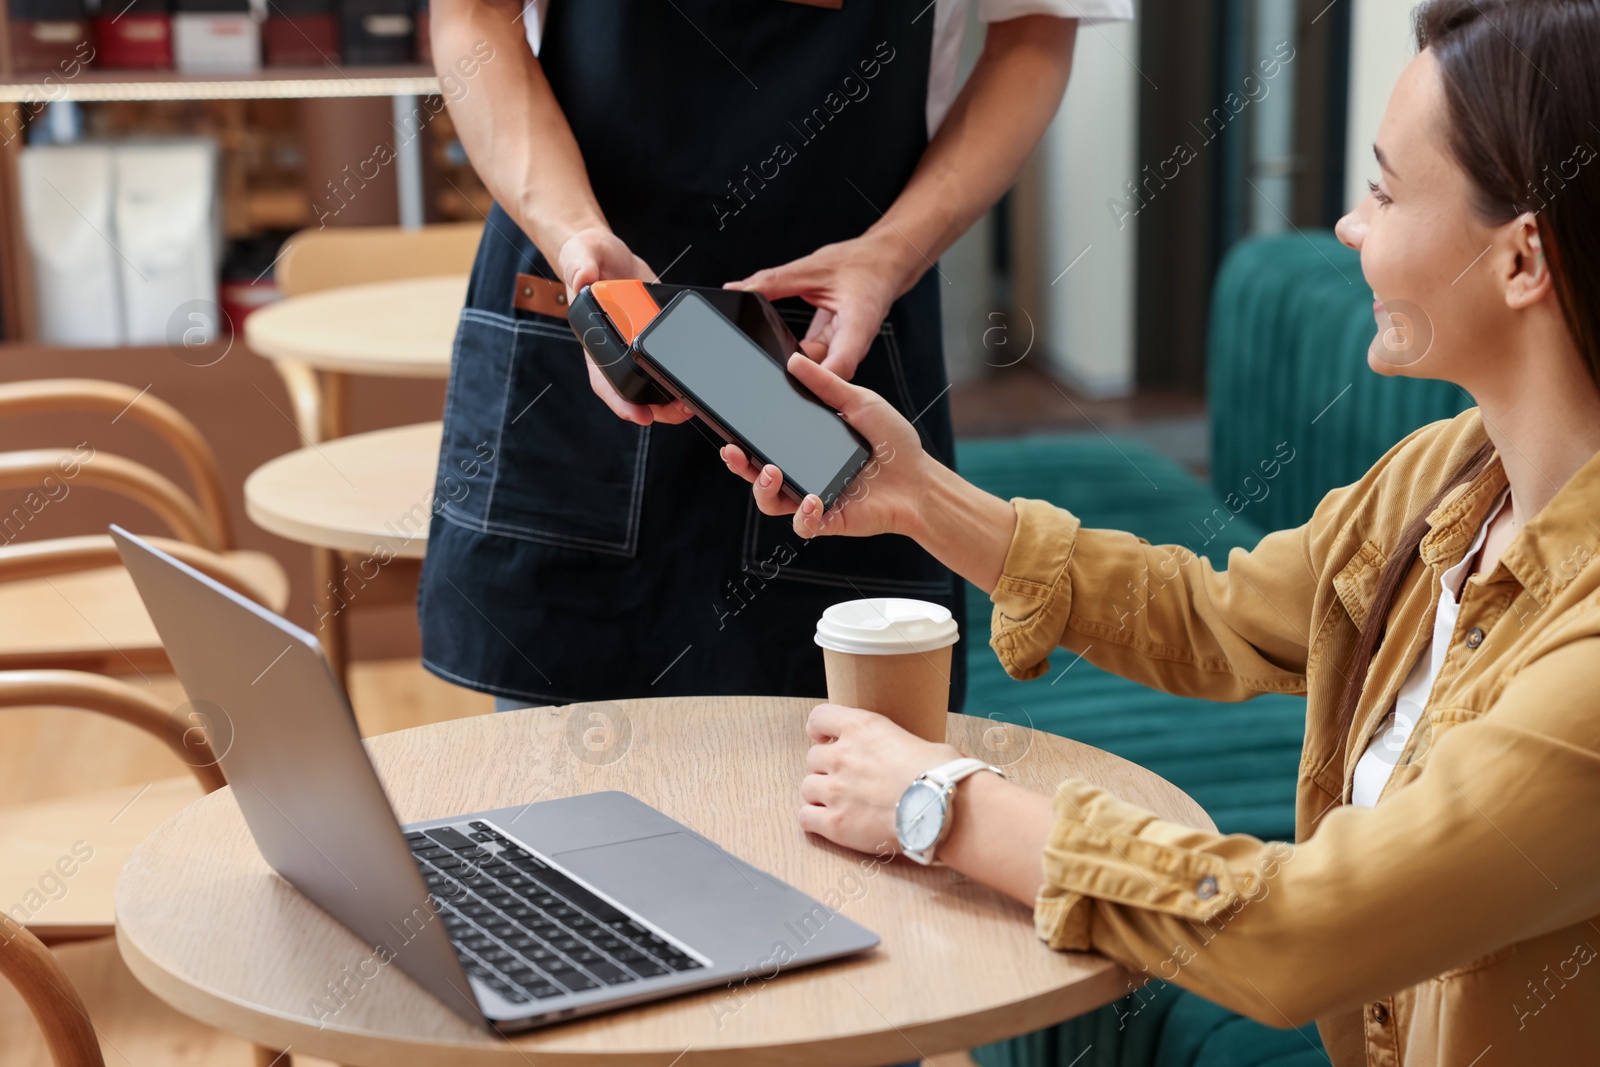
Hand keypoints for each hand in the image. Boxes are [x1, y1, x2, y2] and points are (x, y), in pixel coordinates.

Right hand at [556, 227, 691, 425]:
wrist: (607, 255)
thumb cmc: (587, 259)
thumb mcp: (581, 256)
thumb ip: (580, 266)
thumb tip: (584, 279)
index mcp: (595, 342)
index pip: (603, 381)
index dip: (620, 402)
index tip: (640, 415)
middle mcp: (616, 352)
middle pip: (635, 392)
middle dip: (657, 409)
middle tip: (680, 411)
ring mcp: (636, 348)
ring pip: (654, 384)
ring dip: (673, 399)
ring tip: (692, 404)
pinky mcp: (656, 337)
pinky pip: (669, 362)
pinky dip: (682, 374)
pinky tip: (699, 379)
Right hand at [719, 352, 929, 539]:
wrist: (921, 480)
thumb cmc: (892, 443)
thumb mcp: (860, 403)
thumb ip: (827, 385)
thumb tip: (794, 361)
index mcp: (806, 448)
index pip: (765, 445)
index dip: (743, 441)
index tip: (729, 430)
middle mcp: (804, 474)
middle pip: (758, 475)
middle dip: (740, 466)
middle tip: (735, 452)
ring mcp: (814, 499)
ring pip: (772, 503)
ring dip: (764, 490)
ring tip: (772, 472)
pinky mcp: (830, 520)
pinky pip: (805, 525)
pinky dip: (803, 515)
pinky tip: (813, 499)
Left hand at [727, 230, 915, 380]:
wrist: (885, 263)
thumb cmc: (860, 264)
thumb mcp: (812, 267)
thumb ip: (774, 280)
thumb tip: (737, 289)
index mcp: (859, 324)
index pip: (841, 365)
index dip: (817, 376)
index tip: (791, 370)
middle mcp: (856, 343)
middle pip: (828, 375)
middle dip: (800, 378)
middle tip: (767, 372)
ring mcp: (847, 348)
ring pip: (819, 371)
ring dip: (796, 368)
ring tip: (770, 357)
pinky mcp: (837, 347)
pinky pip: (815, 360)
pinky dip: (797, 356)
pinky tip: (781, 348)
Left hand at [799, 703, 962, 855]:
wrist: (943, 808)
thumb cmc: (943, 774)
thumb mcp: (920, 743)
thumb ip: (898, 746)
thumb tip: (913, 758)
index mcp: (862, 728)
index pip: (820, 718)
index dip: (820, 730)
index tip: (826, 739)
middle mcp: (842, 755)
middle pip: (813, 757)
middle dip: (827, 768)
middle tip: (847, 779)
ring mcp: (835, 790)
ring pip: (807, 787)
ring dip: (820, 794)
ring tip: (842, 803)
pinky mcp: (835, 823)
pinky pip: (806, 818)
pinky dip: (814, 820)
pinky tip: (830, 822)